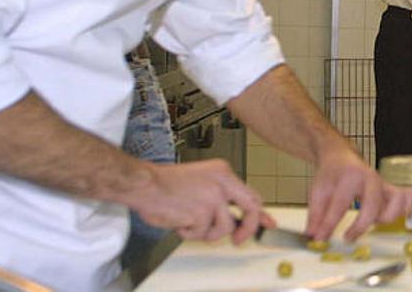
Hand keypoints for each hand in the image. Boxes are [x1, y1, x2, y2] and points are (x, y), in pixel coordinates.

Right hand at [127, 159, 273, 244]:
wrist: (144, 184)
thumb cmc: (167, 184)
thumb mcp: (204, 182)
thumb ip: (225, 197)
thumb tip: (242, 216)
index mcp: (224, 172)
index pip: (252, 194)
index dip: (261, 213)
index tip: (268, 223)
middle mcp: (222, 183)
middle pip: (251, 209)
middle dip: (247, 228)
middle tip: (239, 239)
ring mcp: (213, 198)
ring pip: (223, 228)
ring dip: (206, 232)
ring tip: (190, 222)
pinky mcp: (201, 212)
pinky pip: (202, 233)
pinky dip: (189, 233)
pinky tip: (180, 221)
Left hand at [305, 142, 411, 241]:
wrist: (340, 156)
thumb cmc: (331, 174)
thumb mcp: (317, 192)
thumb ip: (316, 216)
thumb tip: (314, 238)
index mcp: (350, 176)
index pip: (340, 205)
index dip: (329, 225)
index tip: (320, 239)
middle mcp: (370, 178)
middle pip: (372, 207)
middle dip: (359, 227)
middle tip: (347, 237)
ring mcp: (383, 182)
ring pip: (394, 205)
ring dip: (382, 219)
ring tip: (369, 222)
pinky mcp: (390, 188)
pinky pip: (405, 200)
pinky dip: (401, 211)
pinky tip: (385, 217)